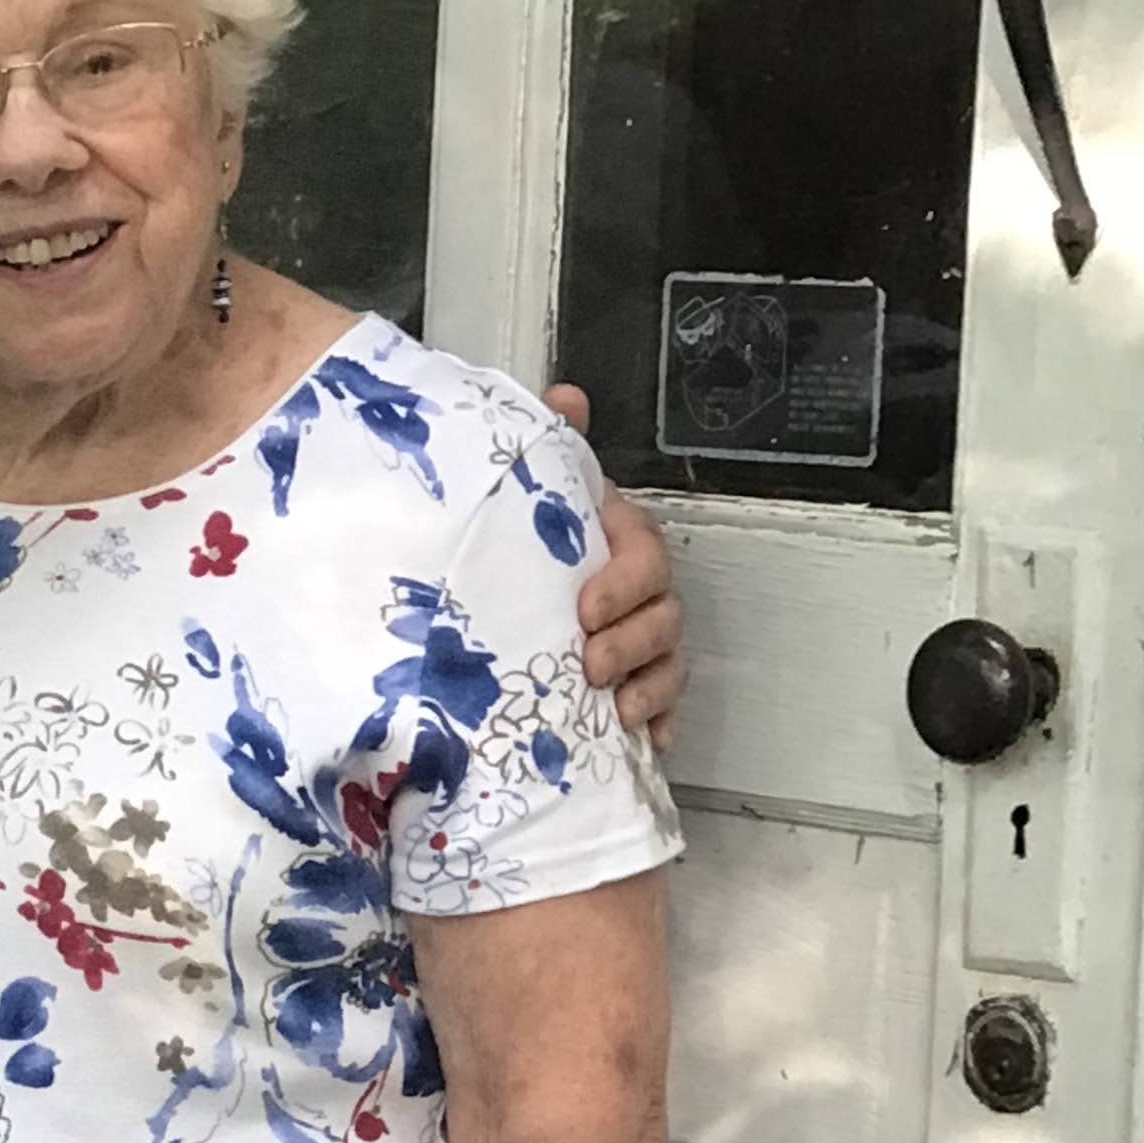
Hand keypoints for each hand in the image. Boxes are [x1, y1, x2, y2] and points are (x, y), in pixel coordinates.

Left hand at [543, 380, 682, 747]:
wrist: (475, 593)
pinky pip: (661, 708)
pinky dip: (658, 726)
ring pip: (669, 662)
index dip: (625, 581)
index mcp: (611, 540)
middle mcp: (630, 590)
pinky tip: (644, 744)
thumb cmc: (507, 543)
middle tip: (590, 664)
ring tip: (617, 709)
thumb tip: (568, 398)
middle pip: (664, 613)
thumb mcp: (517, 494)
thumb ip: (545, 447)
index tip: (585, 608)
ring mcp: (633, 640)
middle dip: (633, 641)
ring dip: (650, 687)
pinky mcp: (626, 687)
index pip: (644, 552)